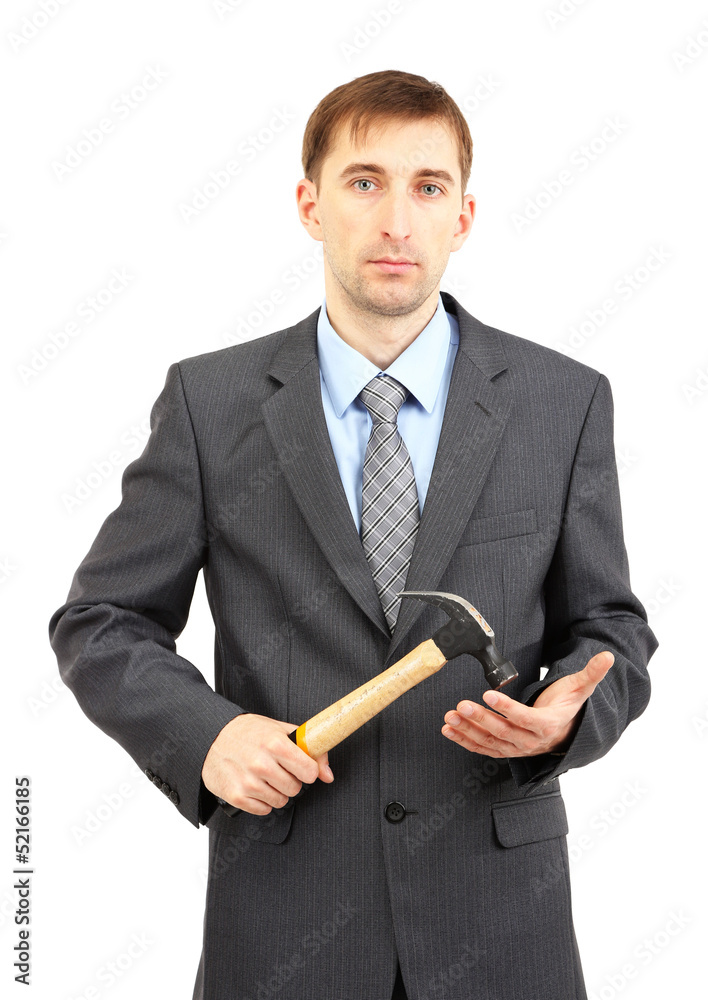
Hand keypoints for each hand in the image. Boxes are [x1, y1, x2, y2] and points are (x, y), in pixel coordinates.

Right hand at [201, 713, 333, 814]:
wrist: (212, 736)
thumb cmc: (249, 732)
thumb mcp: (281, 730)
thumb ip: (309, 749)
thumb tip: (328, 775)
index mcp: (275, 744)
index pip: (309, 772)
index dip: (307, 770)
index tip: (300, 766)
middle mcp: (261, 764)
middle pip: (295, 789)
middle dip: (291, 780)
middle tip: (278, 769)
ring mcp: (248, 782)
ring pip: (281, 801)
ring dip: (276, 791)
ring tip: (265, 776)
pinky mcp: (236, 796)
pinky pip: (264, 810)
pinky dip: (262, 801)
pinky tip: (254, 785)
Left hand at [442, 651, 614, 757]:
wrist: (567, 732)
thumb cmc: (570, 706)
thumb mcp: (581, 688)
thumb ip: (592, 673)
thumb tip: (607, 656)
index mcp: (548, 725)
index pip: (526, 719)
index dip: (507, 708)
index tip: (489, 693)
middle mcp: (531, 741)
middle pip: (504, 732)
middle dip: (480, 718)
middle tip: (461, 705)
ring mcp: (517, 748)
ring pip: (490, 742)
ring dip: (467, 730)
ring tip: (449, 717)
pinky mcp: (505, 750)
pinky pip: (483, 748)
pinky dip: (465, 740)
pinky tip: (449, 730)